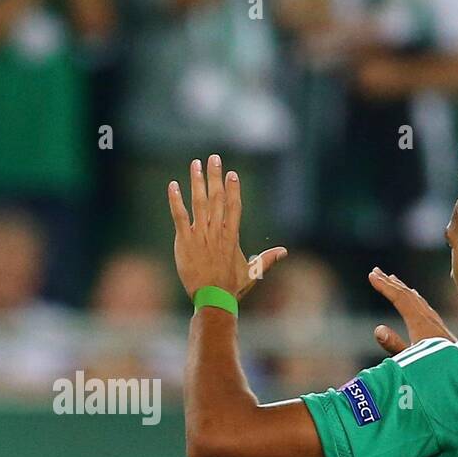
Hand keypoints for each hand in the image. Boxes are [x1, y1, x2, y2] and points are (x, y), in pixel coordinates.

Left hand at [168, 154, 286, 300]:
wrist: (212, 298)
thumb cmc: (232, 287)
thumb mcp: (252, 273)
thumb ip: (267, 259)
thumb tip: (285, 252)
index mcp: (232, 236)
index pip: (234, 206)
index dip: (233, 189)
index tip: (231, 174)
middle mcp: (217, 231)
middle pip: (217, 198)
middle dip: (215, 176)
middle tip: (214, 158)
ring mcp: (200, 234)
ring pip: (199, 202)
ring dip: (197, 181)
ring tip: (195, 164)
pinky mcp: (185, 240)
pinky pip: (179, 216)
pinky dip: (176, 200)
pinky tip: (172, 186)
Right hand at [368, 267, 454, 354]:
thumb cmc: (437, 372)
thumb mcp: (411, 361)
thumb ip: (395, 346)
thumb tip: (378, 329)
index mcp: (421, 324)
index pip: (400, 299)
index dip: (385, 286)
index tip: (371, 275)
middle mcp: (430, 319)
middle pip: (408, 295)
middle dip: (391, 282)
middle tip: (376, 271)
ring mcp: (436, 324)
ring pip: (417, 299)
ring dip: (402, 288)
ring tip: (392, 280)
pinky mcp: (440, 330)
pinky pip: (424, 306)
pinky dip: (414, 297)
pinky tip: (415, 299)